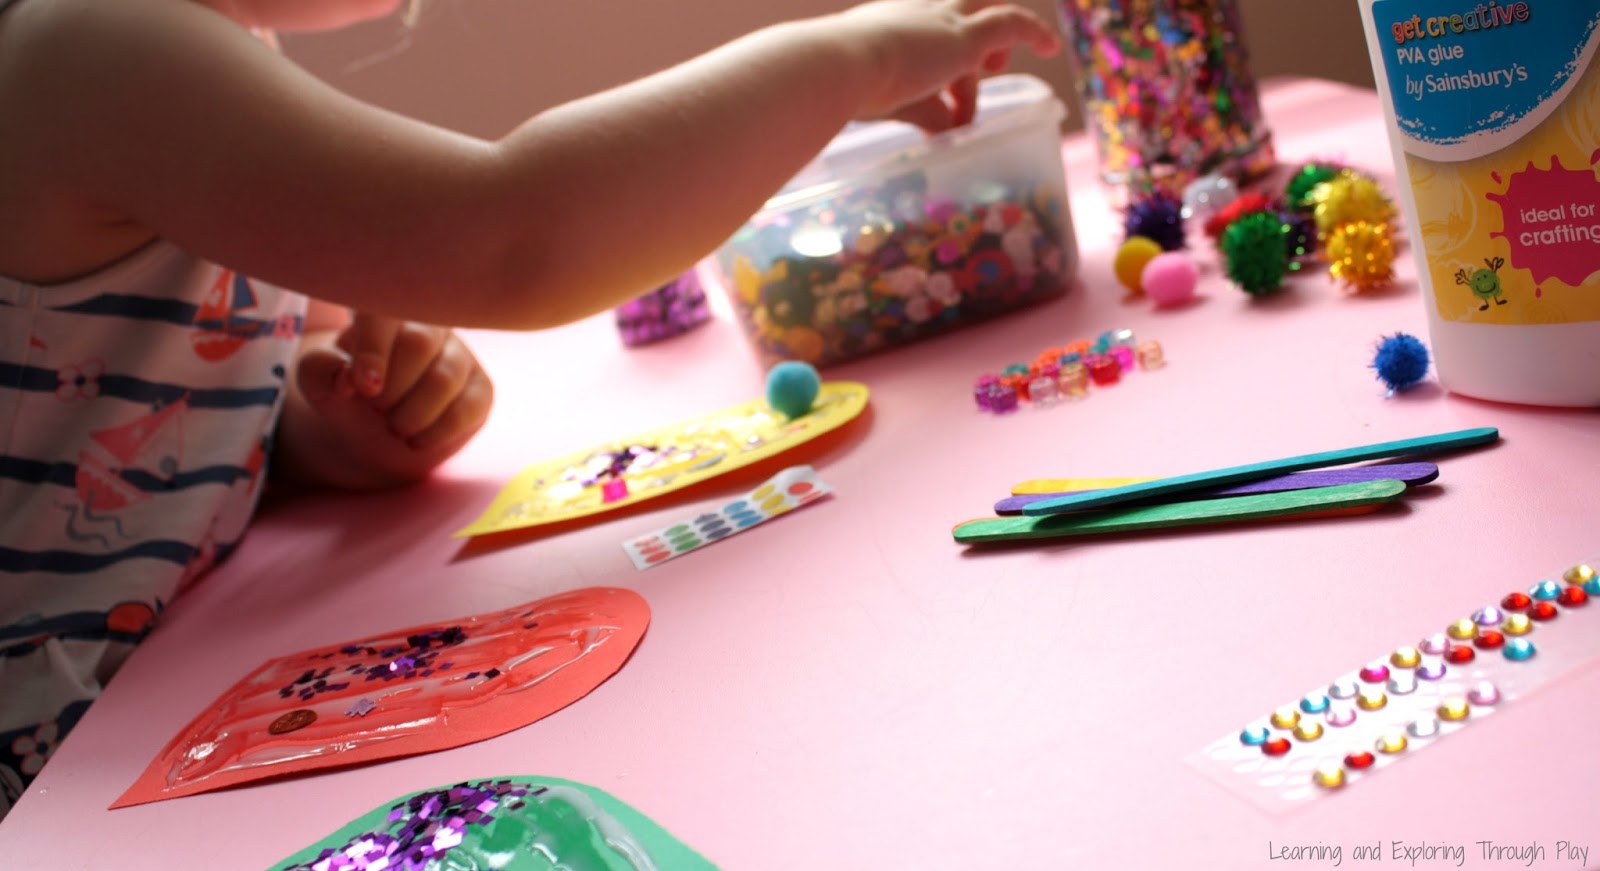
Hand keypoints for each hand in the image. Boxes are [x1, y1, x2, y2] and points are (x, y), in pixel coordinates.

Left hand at [284, 312, 492, 488]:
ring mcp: (459, 355)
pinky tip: (417, 441)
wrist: (374, 432)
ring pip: (445, 377)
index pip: (385, 312)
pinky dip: (437, 432)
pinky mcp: (480, 388)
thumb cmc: (348, 394)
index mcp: (386, 313)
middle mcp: (428, 326)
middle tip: (375, 408)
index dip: (374, 347)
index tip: (364, 388)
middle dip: (391, 389)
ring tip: (394, 428)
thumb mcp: (317, 381)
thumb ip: (321, 369)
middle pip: (418, 344)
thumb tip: (350, 377)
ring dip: (413, 414)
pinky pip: (469, 406)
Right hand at [832, 0, 1060, 130]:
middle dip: (968, 40)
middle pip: (956, 14)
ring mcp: (942, 21)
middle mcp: (916, 14)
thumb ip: (920, 113)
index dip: (933, 63)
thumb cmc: (846, 88)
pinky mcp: (966, 37)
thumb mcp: (887, 102)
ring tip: (997, 66)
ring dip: (994, 40)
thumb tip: (946, 131)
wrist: (840, 65)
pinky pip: (1010, 24)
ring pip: (984, 11)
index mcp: (886, 24)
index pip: (920, 34)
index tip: (935, 99)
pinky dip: (1033, 33)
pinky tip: (1051, 48)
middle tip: (972, 73)